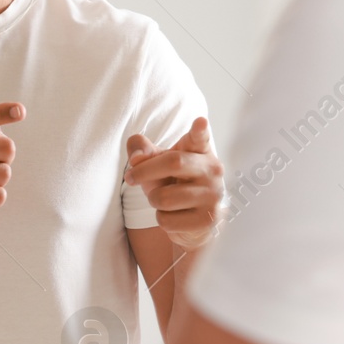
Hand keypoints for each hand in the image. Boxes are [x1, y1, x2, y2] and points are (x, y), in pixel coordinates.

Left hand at [125, 117, 223, 249]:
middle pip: (173, 162)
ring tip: (164, 200)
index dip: (200, 130)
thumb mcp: (156, 164)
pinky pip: (167, 220)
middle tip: (130, 178)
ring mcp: (213, 195)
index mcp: (200, 151)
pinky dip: (163, 220)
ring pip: (163, 198)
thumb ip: (143, 152)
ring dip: (153, 200)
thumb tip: (137, 157)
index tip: (200, 122)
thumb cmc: (173, 184)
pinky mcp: (208, 219)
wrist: (194, 220)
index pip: (201, 138)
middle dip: (143, 171)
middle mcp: (212, 170)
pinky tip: (175, 216)